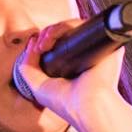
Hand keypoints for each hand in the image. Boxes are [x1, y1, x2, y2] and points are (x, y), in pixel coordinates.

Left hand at [14, 18, 131, 131]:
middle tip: (39, 45)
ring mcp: (94, 49)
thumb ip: (29, 66)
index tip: (36, 48)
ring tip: (44, 43)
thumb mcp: (38, 86)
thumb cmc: (66, 103)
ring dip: (53, 30)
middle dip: (47, 35)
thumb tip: (32, 43)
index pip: (58, 44)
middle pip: (64, 33)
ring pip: (72, 26)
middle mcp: (84, 57)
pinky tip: (53, 38)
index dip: (44, 41)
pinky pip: (82, 24)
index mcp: (72, 67)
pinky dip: (65, 26)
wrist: (87, 106)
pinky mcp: (103, 43)